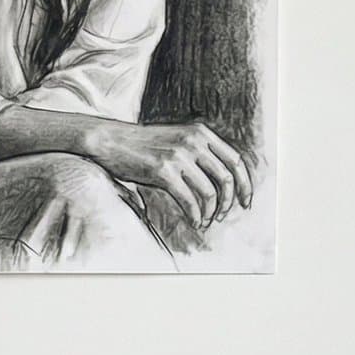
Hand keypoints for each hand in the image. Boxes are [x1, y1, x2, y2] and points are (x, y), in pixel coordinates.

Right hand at [86, 118, 254, 229]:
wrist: (110, 140)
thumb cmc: (142, 145)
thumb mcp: (177, 138)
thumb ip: (199, 152)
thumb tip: (221, 182)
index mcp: (201, 133)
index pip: (236, 161)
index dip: (245, 184)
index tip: (244, 202)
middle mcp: (193, 142)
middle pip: (227, 179)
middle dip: (229, 203)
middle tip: (222, 216)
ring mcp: (178, 156)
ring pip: (210, 192)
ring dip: (211, 212)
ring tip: (205, 221)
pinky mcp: (163, 171)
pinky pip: (189, 200)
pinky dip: (196, 215)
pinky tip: (194, 221)